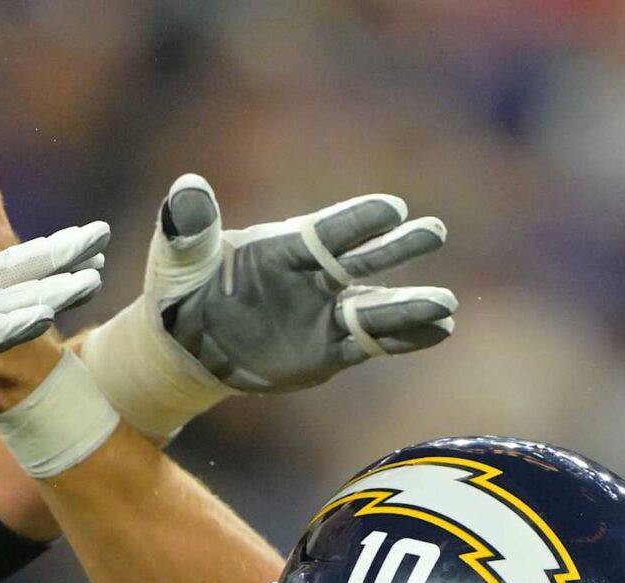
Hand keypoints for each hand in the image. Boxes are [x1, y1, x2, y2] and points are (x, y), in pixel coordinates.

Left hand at [80, 175, 455, 440]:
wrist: (185, 346)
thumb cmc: (181, 291)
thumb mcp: (177, 258)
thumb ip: (188, 227)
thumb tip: (187, 190)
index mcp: (285, 245)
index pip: (326, 230)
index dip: (357, 220)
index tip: (391, 210)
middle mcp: (315, 275)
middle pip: (365, 257)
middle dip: (398, 247)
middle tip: (433, 232)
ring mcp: (326, 312)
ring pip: (376, 306)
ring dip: (411, 304)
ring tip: (447, 305)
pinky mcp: (329, 349)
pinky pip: (371, 343)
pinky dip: (404, 338)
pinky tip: (438, 330)